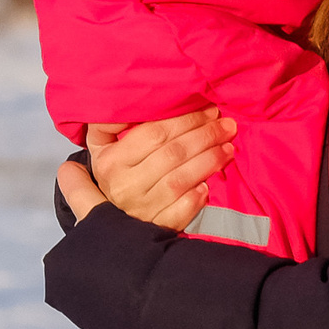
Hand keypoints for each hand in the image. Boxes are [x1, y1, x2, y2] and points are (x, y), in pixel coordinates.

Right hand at [68, 109, 235, 231]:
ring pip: (181, 179)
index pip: (153, 133)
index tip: (208, 109)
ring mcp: (142, 209)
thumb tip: (127, 101)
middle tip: (226, 125)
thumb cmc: (115, 174)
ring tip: (228, 147)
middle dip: (205, 135)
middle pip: (173, 153)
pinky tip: (210, 184)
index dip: (186, 119)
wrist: (113, 224)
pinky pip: (182, 210)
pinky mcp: (158, 227)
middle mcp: (124, 186)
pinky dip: (197, 197)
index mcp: (110, 162)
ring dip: (209, 161)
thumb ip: (107, 125)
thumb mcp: (101, 147)